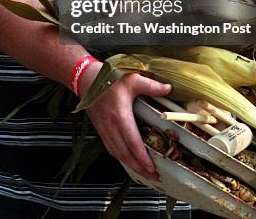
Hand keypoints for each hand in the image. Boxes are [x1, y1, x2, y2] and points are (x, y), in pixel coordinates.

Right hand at [80, 64, 170, 180]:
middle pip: (125, 154)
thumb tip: (169, 88)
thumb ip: (151, 86)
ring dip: (130, 166)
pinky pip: (110, 148)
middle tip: (153, 177)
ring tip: (144, 174)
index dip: (142, 157)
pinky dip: (120, 158)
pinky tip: (128, 161)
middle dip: (139, 168)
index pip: (132, 142)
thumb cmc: (109, 78)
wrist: (86, 79)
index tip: (153, 168)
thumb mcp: (132, 79)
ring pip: (117, 154)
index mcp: (120, 115)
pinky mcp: (100, 129)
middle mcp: (111, 126)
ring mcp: (104, 129)